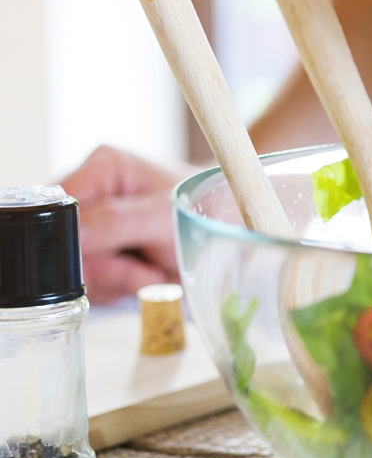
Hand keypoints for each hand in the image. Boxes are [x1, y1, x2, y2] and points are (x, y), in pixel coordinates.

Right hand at [59, 146, 193, 304]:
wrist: (227, 233)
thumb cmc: (205, 211)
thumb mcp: (164, 215)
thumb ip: (116, 221)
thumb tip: (71, 232)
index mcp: (104, 168)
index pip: (58, 206)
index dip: (70, 239)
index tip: (105, 256)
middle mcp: (93, 195)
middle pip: (62, 245)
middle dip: (102, 267)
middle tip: (142, 268)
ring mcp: (94, 227)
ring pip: (75, 270)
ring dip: (115, 281)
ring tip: (151, 271)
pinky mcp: (101, 254)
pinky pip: (90, 284)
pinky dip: (119, 289)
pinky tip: (146, 277)